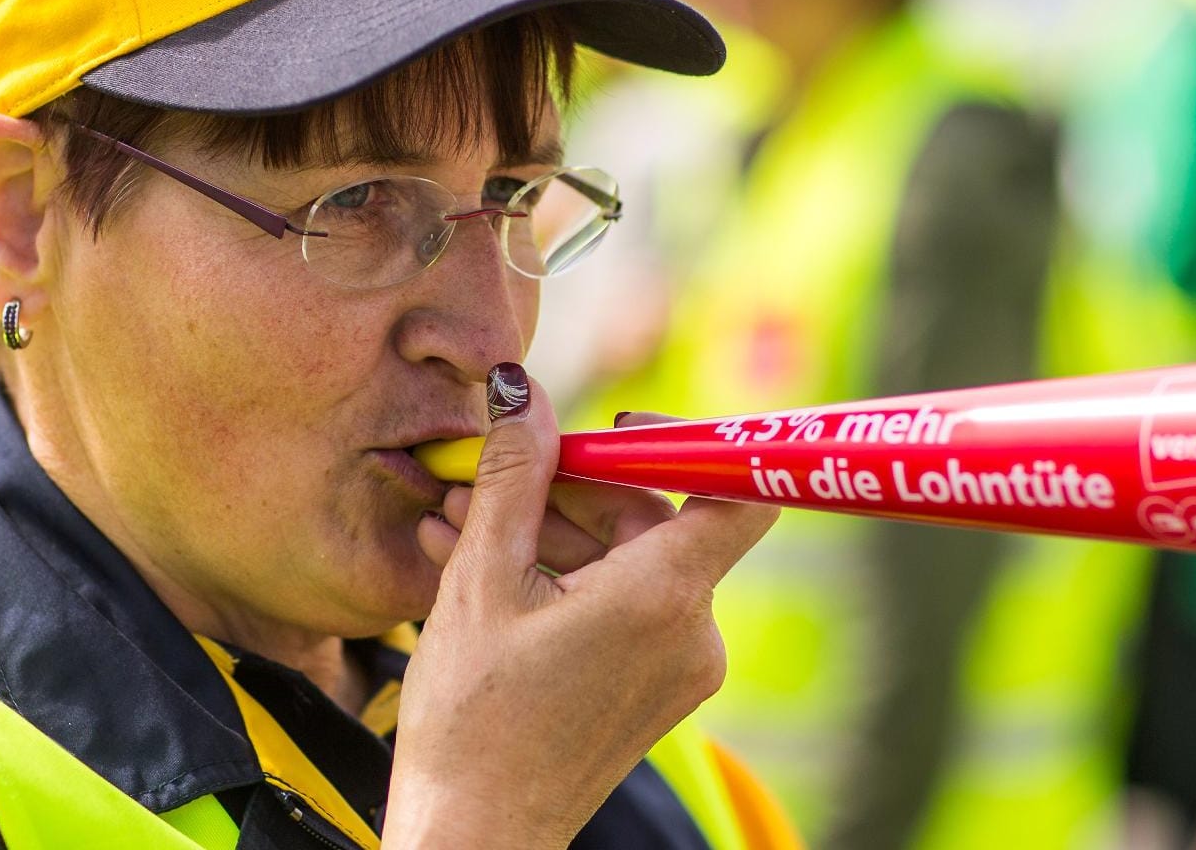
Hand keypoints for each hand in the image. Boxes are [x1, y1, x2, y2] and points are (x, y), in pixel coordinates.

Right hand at [387, 367, 776, 847]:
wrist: (475, 836)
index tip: (622, 423)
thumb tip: (524, 391)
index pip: (738, 490)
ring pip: (625, 561)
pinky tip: (478, 568)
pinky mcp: (651, 689)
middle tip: (487, 479)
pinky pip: (618, 605)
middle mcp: (691, 632)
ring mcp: (677, 666)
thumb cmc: (473, 719)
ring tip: (458, 524)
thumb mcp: (480, 580)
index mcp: (663, 597)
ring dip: (547, 533)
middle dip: (568, 489)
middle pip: (655, 518)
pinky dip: (559, 578)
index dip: (690, 441)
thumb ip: (514, 476)